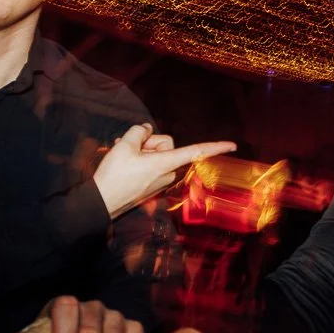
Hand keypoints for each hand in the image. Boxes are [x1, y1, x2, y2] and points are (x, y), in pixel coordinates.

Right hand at [93, 124, 234, 217]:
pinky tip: (123, 161)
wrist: (100, 202)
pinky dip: (138, 159)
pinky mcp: (151, 185)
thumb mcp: (124, 145)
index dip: (214, 146)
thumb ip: (140, 132)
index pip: (195, 152)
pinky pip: (150, 164)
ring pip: (156, 153)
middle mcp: (167, 173)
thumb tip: (147, 130)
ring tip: (122, 155)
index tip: (233, 145)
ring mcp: (160, 180)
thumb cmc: (114, 175)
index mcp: (165, 163)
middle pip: (166, 144)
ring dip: (140, 151)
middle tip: (129, 149)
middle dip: (149, 142)